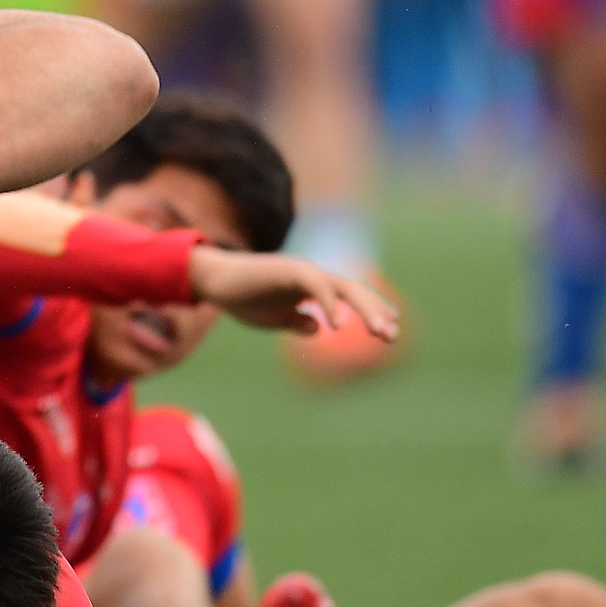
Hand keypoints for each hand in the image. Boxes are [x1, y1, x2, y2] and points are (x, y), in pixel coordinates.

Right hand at [188, 247, 399, 340]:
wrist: (214, 281)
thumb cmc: (242, 297)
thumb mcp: (274, 318)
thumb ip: (296, 321)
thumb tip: (317, 328)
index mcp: (312, 287)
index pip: (350, 297)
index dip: (372, 311)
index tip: (390, 331)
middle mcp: (313, 276)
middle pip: (355, 291)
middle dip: (376, 312)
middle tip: (391, 336)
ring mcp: (303, 271)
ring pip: (344, 287)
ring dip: (365, 308)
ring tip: (379, 330)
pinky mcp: (289, 270)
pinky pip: (317, 285)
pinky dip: (330, 303)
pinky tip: (337, 324)